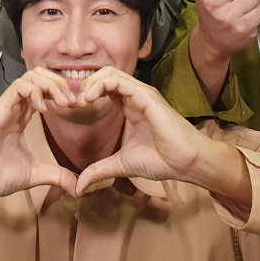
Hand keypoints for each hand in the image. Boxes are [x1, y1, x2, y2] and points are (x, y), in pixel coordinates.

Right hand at [0, 69, 79, 203]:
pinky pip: (18, 87)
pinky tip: (43, 109)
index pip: (44, 91)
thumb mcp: (33, 175)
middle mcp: (14, 108)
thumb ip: (56, 176)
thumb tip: (78, 187)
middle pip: (39, 77)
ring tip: (62, 102)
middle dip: (60, 84)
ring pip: (30, 77)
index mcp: (21, 118)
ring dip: (51, 85)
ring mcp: (6, 107)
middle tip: (72, 103)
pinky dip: (35, 91)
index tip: (76, 108)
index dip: (62, 94)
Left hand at [74, 69, 244, 200]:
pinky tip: (90, 100)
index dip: (87, 93)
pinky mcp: (146, 96)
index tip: (75, 110)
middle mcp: (135, 96)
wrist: (184, 163)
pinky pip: (119, 81)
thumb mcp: (121, 165)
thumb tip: (79, 187)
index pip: (105, 87)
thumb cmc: (161, 160)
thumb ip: (99, 171)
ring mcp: (142, 94)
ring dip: (91, 83)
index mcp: (130, 106)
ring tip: (83, 101)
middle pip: (105, 74)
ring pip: (110, 73)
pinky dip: (100, 85)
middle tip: (76, 104)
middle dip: (86, 85)